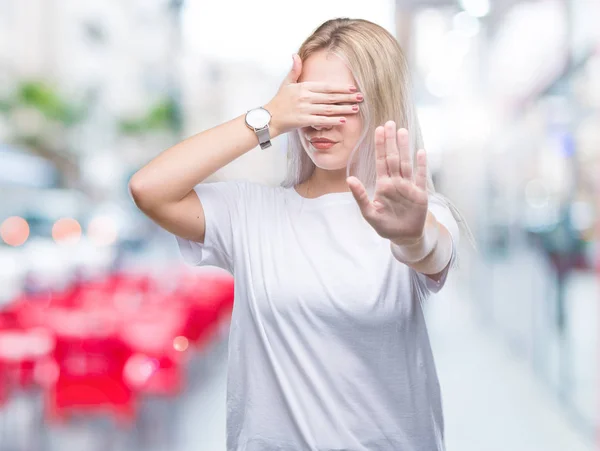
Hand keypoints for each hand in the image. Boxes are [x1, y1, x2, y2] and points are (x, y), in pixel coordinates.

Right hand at [264, 54, 363, 136]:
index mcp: (304, 87)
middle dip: (347, 97)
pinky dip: (333, 120)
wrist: (268, 118)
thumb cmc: (279, 101)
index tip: (353, 88)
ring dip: (343, 108)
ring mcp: (305, 109)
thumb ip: (294, 70)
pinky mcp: (303, 121)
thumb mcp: (286, 83)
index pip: (326, 86)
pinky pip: (321, 120)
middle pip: (331, 97)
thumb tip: (295, 55)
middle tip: (360, 97)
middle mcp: (306, 97)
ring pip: (328, 109)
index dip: (341, 87)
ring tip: (355, 108)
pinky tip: (343, 120)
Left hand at [347, 121, 428, 244]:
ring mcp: (408, 186)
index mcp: (383, 185)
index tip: (378, 130)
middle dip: (391, 141)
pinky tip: (420, 152)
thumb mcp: (369, 213)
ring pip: (406, 163)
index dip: (380, 146)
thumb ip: (360, 196)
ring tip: (403, 131)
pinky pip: (421, 177)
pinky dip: (421, 165)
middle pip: (393, 157)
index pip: (381, 161)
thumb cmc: (385, 225)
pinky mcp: (420, 194)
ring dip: (404, 148)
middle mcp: (396, 182)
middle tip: (389, 123)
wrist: (404, 237)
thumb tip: (349, 179)